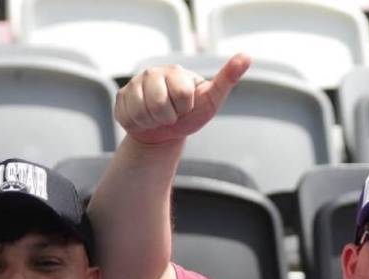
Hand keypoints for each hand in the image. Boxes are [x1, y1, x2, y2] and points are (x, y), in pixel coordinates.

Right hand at [116, 54, 250, 144]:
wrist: (166, 131)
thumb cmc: (191, 113)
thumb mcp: (212, 99)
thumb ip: (227, 78)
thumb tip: (246, 56)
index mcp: (176, 71)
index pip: (182, 95)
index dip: (185, 108)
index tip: (186, 107)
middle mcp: (153, 73)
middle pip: (159, 105)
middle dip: (169, 117)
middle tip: (171, 114)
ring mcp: (135, 84)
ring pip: (142, 112)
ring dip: (153, 122)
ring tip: (159, 117)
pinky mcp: (122, 97)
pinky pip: (128, 117)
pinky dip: (139, 125)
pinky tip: (144, 118)